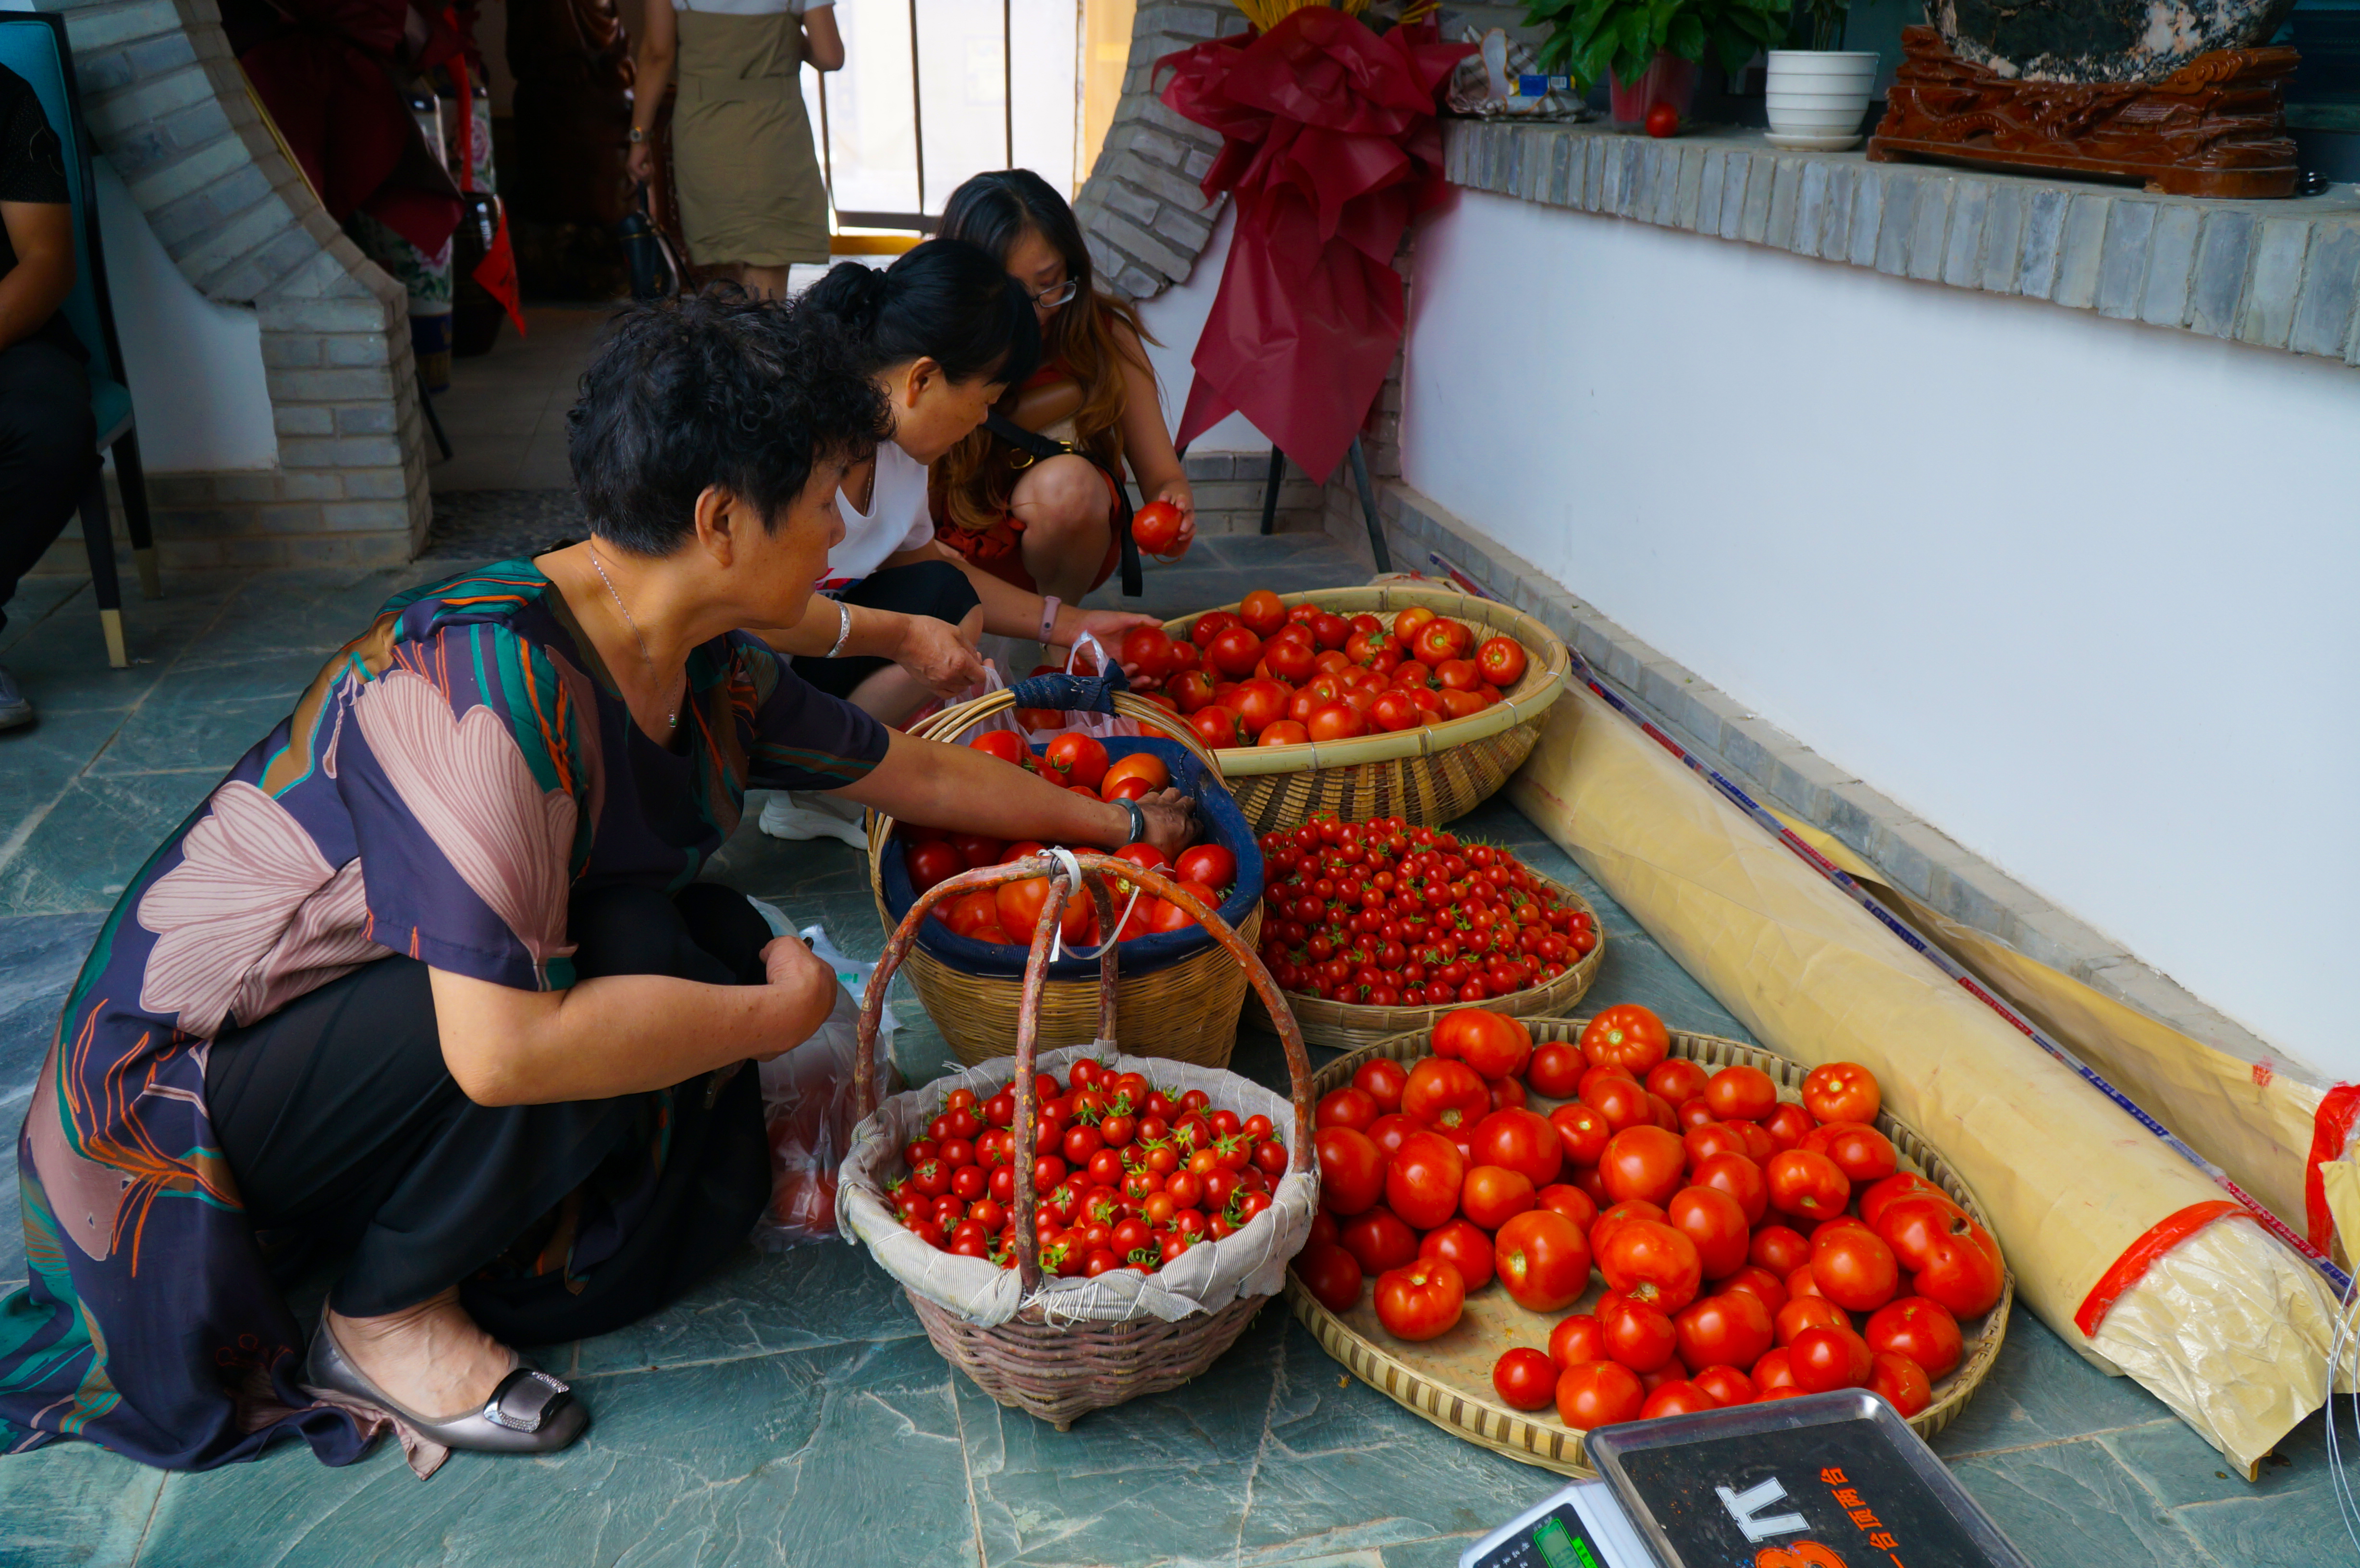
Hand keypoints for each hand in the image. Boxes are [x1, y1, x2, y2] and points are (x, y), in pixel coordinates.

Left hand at [625, 140, 653, 183]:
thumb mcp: (647, 164)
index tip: (649, 184)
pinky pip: (643, 175)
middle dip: (648, 178)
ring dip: (649, 173)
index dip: (643, 184)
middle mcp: (629, 170)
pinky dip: (648, 170)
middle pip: (640, 183)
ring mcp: (630, 169)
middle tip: (651, 169)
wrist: (641, 142)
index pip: (636, 183)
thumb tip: (648, 184)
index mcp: (631, 170)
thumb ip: (647, 173)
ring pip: (643, 179)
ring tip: (650, 165)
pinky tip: (649, 164)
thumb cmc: (644, 152)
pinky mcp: (633, 167)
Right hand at [754, 934, 839, 1060]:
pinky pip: (786, 1028)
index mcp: (828, 977)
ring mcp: (814, 1023)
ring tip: (768, 1004)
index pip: (814, 968)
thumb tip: (768, 954)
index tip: (781, 966)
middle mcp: (827, 1001)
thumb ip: (779, 946)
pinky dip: (777, 1023)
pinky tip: (766, 1019)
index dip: (796, 965)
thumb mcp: (785, 944)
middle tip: (773, 985)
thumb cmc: (792, 972)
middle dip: (793, 989)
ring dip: (786, 1008)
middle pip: (808, 992)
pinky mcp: (798, 1038)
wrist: (787, 1009)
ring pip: (799, 1012)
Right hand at [896, 614, 986, 698]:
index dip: (985, 669)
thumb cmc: (927, 630)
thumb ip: (970, 648)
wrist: (902, 638)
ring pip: (960, 689)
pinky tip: (951, 678)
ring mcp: (939, 684)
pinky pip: (947, 694)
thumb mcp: (955, 632)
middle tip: (968, 658)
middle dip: (973, 672)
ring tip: (958, 666)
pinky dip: (953, 689)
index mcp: (961, 662)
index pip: (981, 676)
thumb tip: (978, 660)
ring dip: (963, 680)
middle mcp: (952, 677)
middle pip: (971, 682)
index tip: (984, 662)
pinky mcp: (929, 687)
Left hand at [1069, 608, 1161, 679]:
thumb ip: (1142, 621)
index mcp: (1129, 649)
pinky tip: (1133, 667)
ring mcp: (1114, 666)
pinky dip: (1126, 674)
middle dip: (1150, 681)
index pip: (1145, 662)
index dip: (1155, 667)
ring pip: (1128, 679)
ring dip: (1140, 682)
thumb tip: (1162, 622)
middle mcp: (1123, 660)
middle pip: (1138, 674)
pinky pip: (1116, 676)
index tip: (1166, 668)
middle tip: (1159, 680)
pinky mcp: (1104, 670)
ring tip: (1149, 680)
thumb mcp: (1125, 618)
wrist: (1080, 626)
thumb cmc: (1100, 620)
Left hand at [1133, 787, 1197, 863]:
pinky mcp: (1148, 798)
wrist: (1129, 830)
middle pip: (1190, 803)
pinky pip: (1156, 794)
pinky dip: (1155, 798)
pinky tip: (1151, 804)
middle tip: (1181, 815)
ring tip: (1169, 804)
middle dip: (1188, 807)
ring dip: (1174, 797)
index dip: (1195, 831)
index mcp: (1188, 829)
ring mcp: (1163, 802)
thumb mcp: (1167, 859)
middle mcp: (1179, 812)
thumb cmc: (1150, 847)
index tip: (1189, 836)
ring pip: (1175, 792)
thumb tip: (1175, 860)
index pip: (1199, 827)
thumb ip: (1175, 855)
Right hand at [1156, 479, 1196, 554]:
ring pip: (1182, 501)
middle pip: (1189, 515)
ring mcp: (1176, 504)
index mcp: (1184, 527)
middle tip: (1181, 528)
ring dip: (1182, 503)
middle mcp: (1182, 515)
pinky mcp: (1168, 496)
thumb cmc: (1156, 535)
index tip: (1180, 538)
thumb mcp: (1154, 543)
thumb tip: (1142, 552)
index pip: (1191, 529)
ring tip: (1178, 507)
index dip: (1189, 533)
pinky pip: (1167, 495)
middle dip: (1188, 521)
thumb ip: (1149, 547)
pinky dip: (1166, 497)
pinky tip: (1162, 500)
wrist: (1152, 515)